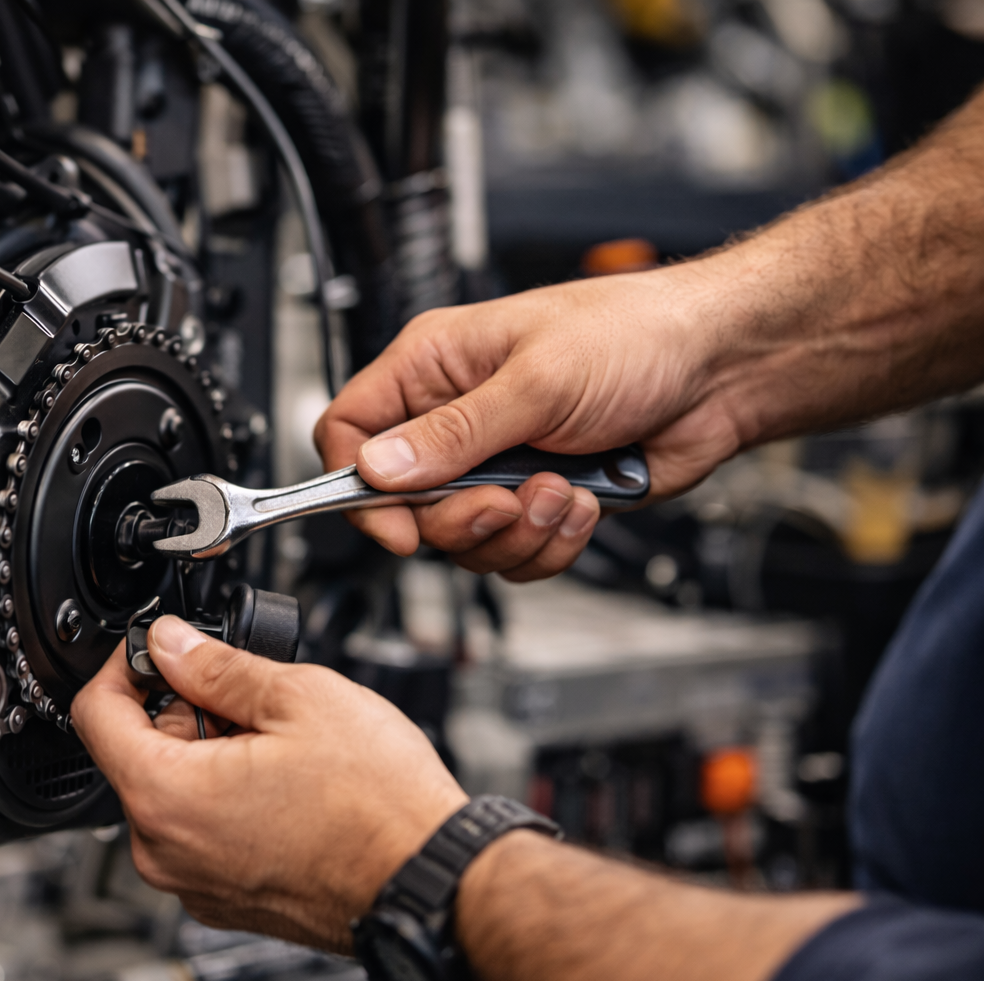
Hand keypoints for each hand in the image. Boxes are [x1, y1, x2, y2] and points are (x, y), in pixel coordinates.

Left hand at [71, 617, 467, 951]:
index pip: (96, 714)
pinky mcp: (227, 900)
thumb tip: (170, 643)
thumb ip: (216, 665)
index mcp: (166, 797)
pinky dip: (229, 799)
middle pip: (138, 754)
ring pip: (174, 794)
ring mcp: (195, 884)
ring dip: (211, 755)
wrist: (430, 882)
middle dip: (185, 712)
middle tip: (249, 698)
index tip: (156, 649)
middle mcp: (166, 852)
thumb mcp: (297, 697)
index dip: (124, 666)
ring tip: (280, 744)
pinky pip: (202, 834)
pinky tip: (286, 785)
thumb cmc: (378, 806)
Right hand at [315, 265, 743, 578]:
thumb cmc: (635, 336)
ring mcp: (495, 464)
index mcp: (433, 367)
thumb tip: (376, 467)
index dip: (358, 486)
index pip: (350, 432)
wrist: (721, 370)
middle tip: (505, 501)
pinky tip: (584, 501)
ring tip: (562, 492)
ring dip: (518, 533)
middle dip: (462, 518)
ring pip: (462, 540)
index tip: (399, 524)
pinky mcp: (536, 501)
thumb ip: (452, 434)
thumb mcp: (535, 381)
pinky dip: (552, 543)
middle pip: (405, 506)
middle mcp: (455, 419)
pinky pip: (514, 554)